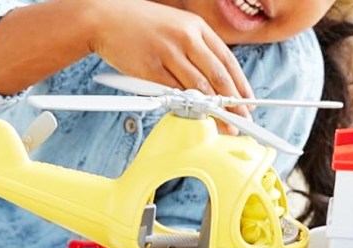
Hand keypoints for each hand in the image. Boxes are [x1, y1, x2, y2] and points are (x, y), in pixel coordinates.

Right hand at [90, 0, 254, 132]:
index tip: (248, 102)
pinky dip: (186, 107)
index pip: (227, 60)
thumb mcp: (176, 27)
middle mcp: (186, 38)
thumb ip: (195, 50)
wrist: (105, 18)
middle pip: (217, 76)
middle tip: (242, 120)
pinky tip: (195, 116)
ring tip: (223, 124)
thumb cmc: (141, 26)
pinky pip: (173, 93)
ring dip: (213, 110)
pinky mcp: (150, 69)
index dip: (240, 85)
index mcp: (196, 27)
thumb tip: (214, 82)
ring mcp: (168, 53)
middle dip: (233, 103)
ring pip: (198, 88)